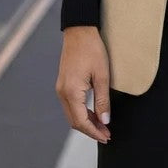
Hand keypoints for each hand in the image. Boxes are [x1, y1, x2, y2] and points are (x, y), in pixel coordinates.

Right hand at [55, 26, 111, 143]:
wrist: (79, 30)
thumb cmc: (92, 49)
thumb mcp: (102, 75)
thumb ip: (103, 100)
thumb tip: (105, 121)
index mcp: (71, 92)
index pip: (81, 121)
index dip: (94, 132)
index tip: (107, 137)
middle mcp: (62, 92)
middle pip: (74, 121)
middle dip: (90, 130)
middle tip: (106, 134)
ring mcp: (61, 88)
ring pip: (72, 114)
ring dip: (86, 122)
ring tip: (102, 126)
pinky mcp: (63, 83)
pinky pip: (71, 105)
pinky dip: (81, 112)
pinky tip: (93, 113)